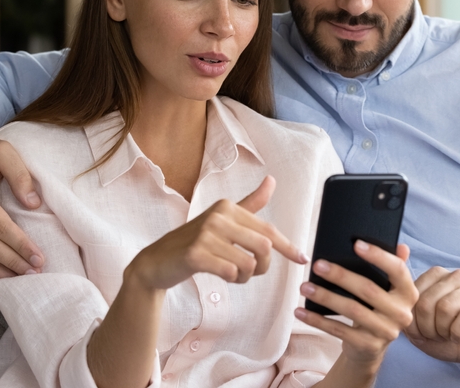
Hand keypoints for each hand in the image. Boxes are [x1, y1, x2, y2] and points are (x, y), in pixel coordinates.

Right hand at [126, 175, 307, 291]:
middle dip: (263, 267)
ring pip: (249, 264)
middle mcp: (218, 216)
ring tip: (232, 274)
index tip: (303, 259)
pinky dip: (231, 280)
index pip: (267, 230)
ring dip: (245, 276)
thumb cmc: (194, 242)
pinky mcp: (196, 254)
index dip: (288, 247)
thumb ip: (249, 204)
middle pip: (263, 248)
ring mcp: (206, 234)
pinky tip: (221, 276)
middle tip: (250, 273)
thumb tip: (272, 180)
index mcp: (227, 207)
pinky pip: (231, 272)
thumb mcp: (223, 221)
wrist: (157, 262)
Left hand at [295, 242, 417, 373]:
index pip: (397, 270)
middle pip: (368, 290)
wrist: (371, 347)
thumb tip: (400, 245)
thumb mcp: (387, 289)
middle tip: (318, 265)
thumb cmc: (376, 308)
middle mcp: (401, 313)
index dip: (378, 256)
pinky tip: (301, 312)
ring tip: (305, 287)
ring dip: (325, 297)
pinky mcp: (368, 346)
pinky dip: (318, 320)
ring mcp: (386, 332)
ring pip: (352, 310)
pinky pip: (339, 330)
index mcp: (408, 293)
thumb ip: (394, 267)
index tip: (356, 244)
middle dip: (340, 276)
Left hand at [404, 266, 459, 371]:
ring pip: (446, 307)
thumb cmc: (447, 337)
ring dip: (443, 331)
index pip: (412, 292)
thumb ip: (406, 313)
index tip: (421, 330)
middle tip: (437, 335)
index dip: (413, 319)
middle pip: (426, 301)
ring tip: (449, 336)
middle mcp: (457, 276)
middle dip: (427, 328)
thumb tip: (398, 302)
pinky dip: (458, 333)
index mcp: (437, 275)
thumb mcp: (419, 327)